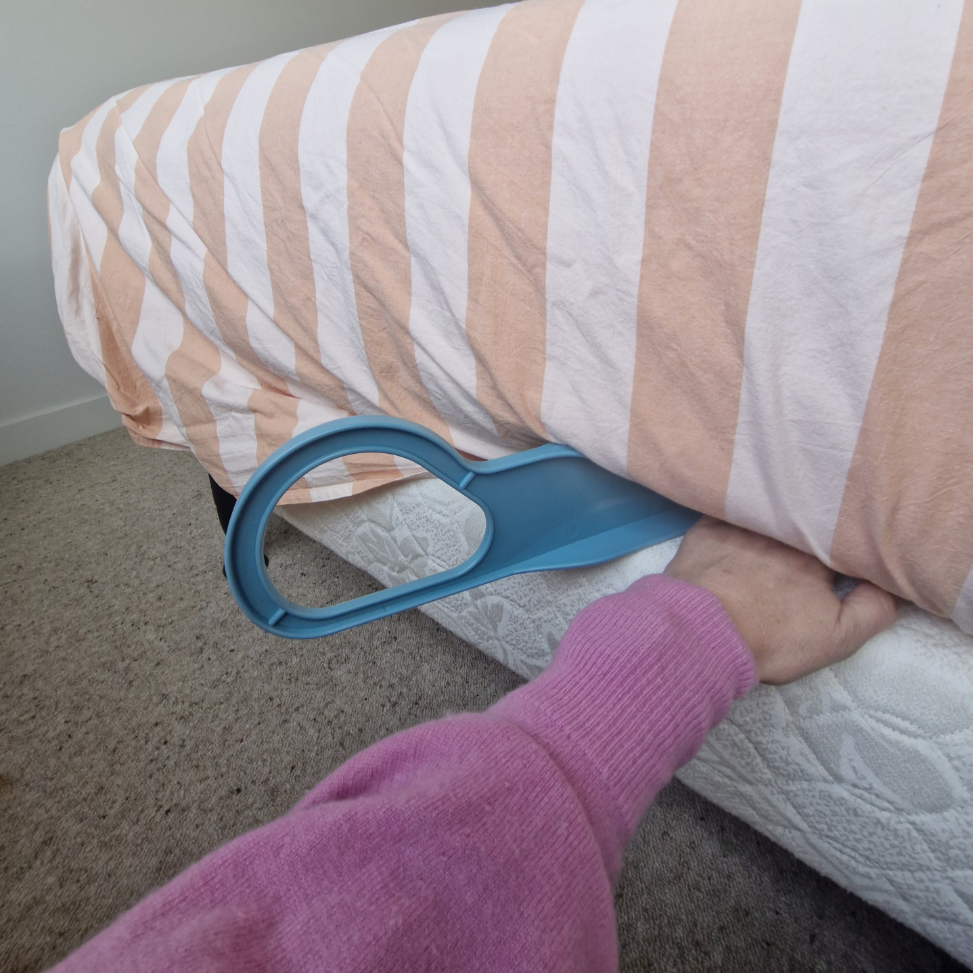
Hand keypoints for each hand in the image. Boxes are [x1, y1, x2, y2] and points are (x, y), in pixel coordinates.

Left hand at [663, 517, 897, 684]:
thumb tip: (890, 586)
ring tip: (773, 525)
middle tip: (802, 539)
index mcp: (814, 554)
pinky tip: (734, 521)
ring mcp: (740, 526)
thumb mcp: (837, 637)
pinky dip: (734, 515)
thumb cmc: (770, 637)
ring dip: (772, 517)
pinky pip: (725, 510)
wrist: (700, 633)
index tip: (842, 551)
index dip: (843, 545)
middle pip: (801, 521)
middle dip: (806, 526)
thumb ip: (873, 609)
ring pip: (765, 512)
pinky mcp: (705, 529)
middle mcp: (779, 531)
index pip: (839, 538)